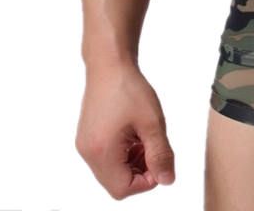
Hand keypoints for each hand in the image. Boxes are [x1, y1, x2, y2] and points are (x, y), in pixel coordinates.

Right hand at [75, 60, 175, 198]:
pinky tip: (135, 132)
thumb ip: (161, 154)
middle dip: (141, 170)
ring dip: (133, 161)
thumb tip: (168, 180)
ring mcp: (85, 145)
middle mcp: (88, 153)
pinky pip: (106, 156)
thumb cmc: (129, 89)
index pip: (123, 189)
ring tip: (146, 136)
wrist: (109, 64)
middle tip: (155, 146)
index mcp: (101, 152)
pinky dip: (123, 152)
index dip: (147, 180)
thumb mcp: (152, 122)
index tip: (161, 158)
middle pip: (116, 182)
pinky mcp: (88, 136)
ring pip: (112, 170)